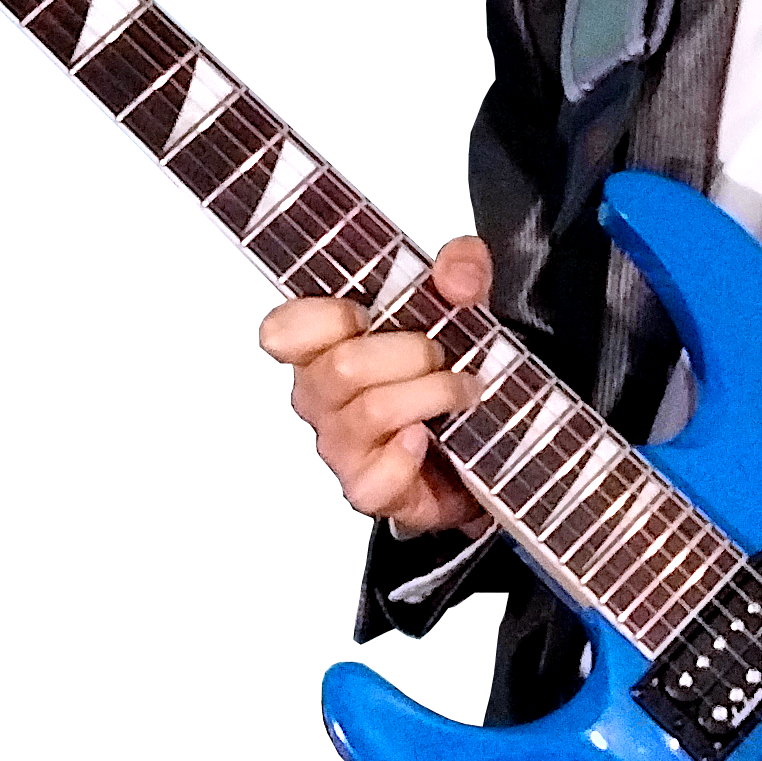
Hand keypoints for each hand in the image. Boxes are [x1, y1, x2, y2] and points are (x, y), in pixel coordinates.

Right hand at [258, 235, 493, 535]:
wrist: (477, 455)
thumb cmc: (447, 376)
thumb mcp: (460, 311)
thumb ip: (462, 275)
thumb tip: (460, 270)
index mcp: (323, 348)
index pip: (284, 329)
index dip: (326, 317)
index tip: (368, 313)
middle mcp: (321, 398)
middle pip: (342, 366)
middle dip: (411, 353)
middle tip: (444, 355)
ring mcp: (340, 447)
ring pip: (371, 411)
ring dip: (432, 394)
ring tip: (464, 391)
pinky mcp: (366, 490)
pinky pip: (377, 477)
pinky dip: (409, 457)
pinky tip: (431, 440)